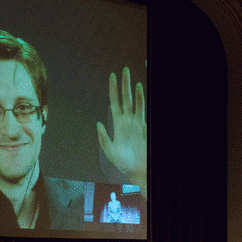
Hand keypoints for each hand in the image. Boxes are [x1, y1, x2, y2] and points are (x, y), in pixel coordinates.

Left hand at [97, 66, 146, 196]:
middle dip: (124, 84)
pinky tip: (139, 90)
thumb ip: (103, 138)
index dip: (113, 90)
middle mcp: (128, 121)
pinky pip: (142, 110)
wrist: (137, 171)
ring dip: (133, 90)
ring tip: (131, 77)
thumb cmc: (124, 163)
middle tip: (124, 69)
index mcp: (118, 125)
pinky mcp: (144, 127)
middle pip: (125, 98)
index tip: (112, 76)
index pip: (115, 102)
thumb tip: (98, 123)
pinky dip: (140, 100)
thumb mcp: (109, 151)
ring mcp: (137, 123)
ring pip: (135, 102)